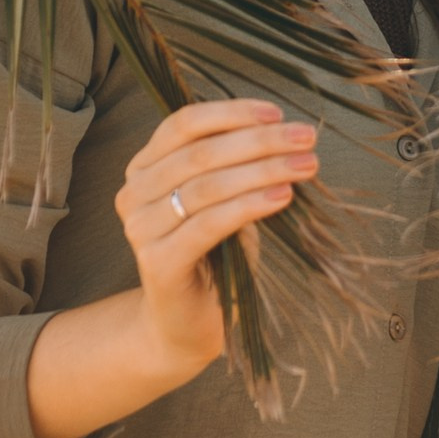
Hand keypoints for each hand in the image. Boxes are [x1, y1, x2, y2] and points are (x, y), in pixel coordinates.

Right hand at [113, 99, 319, 382]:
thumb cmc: (212, 256)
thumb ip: (236, 166)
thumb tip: (287, 135)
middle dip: (259, 141)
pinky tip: (282, 196)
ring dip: (263, 170)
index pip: (183, 124)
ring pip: (207, 186)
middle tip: (305, 138)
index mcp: (144, 167)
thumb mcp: (224, 201)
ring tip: (305, 167)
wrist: (184, 325)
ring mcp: (140, 229)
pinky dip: (249, 205)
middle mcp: (133, 193)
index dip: (231, 113)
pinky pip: (209, 224)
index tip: (277, 113)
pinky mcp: (157, 262)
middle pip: (200, 152)